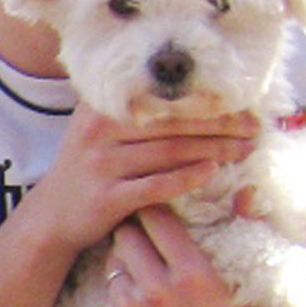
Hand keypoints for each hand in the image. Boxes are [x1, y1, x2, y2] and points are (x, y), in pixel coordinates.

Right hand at [14, 105, 256, 261]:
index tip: (240, 103)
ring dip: (213, 150)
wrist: (51, 215)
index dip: (204, 100)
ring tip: (244, 150)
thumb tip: (187, 91)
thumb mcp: (96, 130)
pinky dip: (185, 178)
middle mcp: (98, 133)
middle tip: (253, 128)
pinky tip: (211, 173)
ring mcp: (101, 166)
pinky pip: (155, 185)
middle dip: (219, 125)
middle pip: (171, 124)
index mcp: (100, 110)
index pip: (161, 99)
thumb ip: (129, 109)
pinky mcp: (108, 198)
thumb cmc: (87, 169)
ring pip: (168, 153)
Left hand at [101, 207, 268, 306]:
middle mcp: (157, 290)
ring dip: (128, 258)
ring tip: (150, 268)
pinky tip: (144, 300)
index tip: (165, 209)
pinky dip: (122, 288)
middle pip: (127, 232)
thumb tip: (244, 191)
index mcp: (194, 275)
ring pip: (113, 259)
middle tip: (150, 234)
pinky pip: (109, 289)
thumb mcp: (249, 287)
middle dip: (138, 229)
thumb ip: (244, 235)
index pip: (158, 217)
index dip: (160, 209)